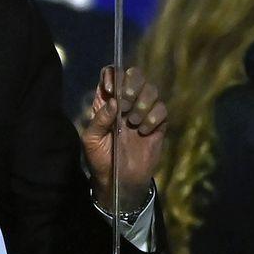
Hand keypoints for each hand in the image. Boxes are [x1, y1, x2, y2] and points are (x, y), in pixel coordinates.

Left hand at [82, 66, 167, 210]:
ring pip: (151, 89)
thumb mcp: (91, 139)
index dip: (114, 75)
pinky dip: (153, 117)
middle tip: (125, 103)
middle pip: (135, 75)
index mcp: (107, 100)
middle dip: (132, 85)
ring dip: (143, 103)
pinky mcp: (158, 124)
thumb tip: (113, 102)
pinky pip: (162, 109)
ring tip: (132, 122)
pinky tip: (143, 131)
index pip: (112, 73)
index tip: (113, 90)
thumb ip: (100, 119)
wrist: (118, 180)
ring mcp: (143, 111)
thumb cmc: (100, 158)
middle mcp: (126, 101)